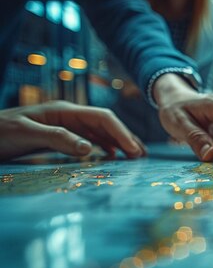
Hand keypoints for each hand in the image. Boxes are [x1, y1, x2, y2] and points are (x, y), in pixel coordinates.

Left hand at [0, 101, 144, 159]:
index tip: (134, 151)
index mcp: (65, 111)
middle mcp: (69, 117)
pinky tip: (112, 157)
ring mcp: (65, 126)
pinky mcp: (60, 137)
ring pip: (100, 133)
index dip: (121, 133)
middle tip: (143, 156)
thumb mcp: (27, 133)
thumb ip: (58, 138)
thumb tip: (89, 148)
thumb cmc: (0, 132)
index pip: (102, 118)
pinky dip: (105, 148)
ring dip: (119, 143)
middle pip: (106, 124)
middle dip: (126, 137)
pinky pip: (90, 140)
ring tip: (134, 157)